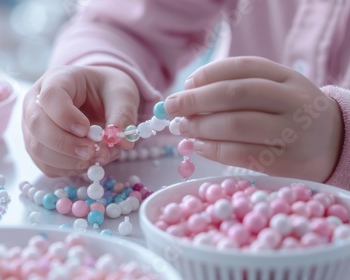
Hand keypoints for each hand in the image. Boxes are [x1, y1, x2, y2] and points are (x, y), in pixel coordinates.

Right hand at [22, 65, 139, 177]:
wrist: (100, 98)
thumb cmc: (107, 91)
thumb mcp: (122, 94)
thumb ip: (123, 114)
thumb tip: (123, 141)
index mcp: (56, 80)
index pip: (50, 96)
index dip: (65, 116)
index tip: (86, 129)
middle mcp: (36, 102)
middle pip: (37, 125)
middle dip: (67, 144)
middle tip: (95, 152)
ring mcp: (32, 127)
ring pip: (38, 149)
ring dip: (69, 161)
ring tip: (99, 158)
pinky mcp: (38, 148)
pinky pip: (46, 165)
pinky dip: (69, 169)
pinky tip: (89, 163)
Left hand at [164, 56, 342, 181]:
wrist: (334, 144)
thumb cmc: (289, 114)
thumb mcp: (275, 91)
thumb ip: (238, 88)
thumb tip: (188, 94)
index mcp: (288, 78)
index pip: (243, 68)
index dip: (208, 74)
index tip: (186, 84)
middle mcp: (293, 102)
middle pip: (236, 95)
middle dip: (196, 100)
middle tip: (171, 107)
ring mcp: (292, 133)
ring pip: (237, 125)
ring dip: (201, 126)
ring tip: (182, 128)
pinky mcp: (285, 163)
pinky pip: (241, 155)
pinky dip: (213, 150)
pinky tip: (199, 146)